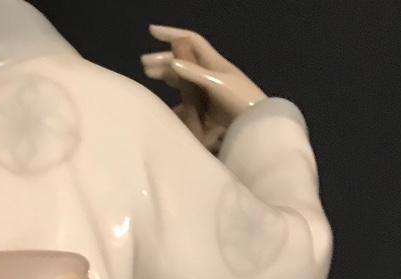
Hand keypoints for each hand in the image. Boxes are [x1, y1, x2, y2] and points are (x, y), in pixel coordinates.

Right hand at [141, 26, 266, 147]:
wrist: (256, 124)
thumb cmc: (239, 99)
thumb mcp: (215, 83)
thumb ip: (193, 73)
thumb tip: (171, 62)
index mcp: (213, 62)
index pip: (189, 41)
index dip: (171, 34)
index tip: (151, 32)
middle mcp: (210, 73)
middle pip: (183, 61)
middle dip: (163, 60)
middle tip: (144, 65)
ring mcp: (209, 91)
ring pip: (183, 80)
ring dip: (167, 76)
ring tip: (150, 77)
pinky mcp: (209, 109)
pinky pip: (188, 102)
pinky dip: (176, 103)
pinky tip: (166, 108)